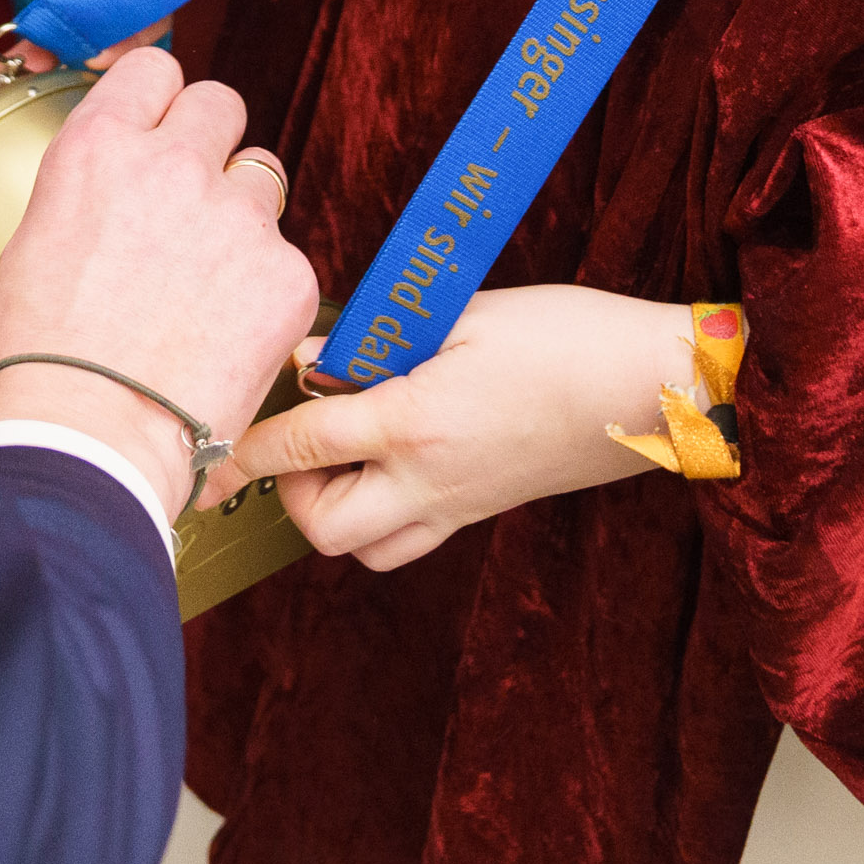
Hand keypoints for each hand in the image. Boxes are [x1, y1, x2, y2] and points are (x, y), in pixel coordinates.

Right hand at [0, 49, 316, 497]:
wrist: (87, 444)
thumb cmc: (36, 366)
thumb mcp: (30, 249)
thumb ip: (85, 198)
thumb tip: (105, 204)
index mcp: (98, 148)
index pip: (154, 70)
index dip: (158, 103)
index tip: (158, 130)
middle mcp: (173, 165)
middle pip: (221, 105)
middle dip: (209, 146)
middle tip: (189, 204)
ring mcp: (238, 217)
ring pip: (262, 179)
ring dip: (240, 215)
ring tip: (207, 282)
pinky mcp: (287, 273)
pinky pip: (287, 257)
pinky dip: (265, 290)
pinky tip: (228, 336)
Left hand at [222, 286, 703, 566]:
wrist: (652, 388)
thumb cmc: (564, 334)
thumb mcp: (466, 314)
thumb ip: (381, 336)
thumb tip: (316, 356)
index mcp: (415, 422)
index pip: (302, 444)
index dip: (245, 446)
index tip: (211, 442)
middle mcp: (428, 479)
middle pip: (323, 526)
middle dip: (287, 491)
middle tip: (295, 439)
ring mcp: (458, 504)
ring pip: (364, 550)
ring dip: (331, 514)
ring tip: (336, 458)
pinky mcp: (483, 510)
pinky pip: (409, 541)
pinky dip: (379, 521)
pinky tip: (387, 467)